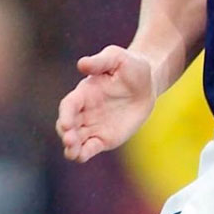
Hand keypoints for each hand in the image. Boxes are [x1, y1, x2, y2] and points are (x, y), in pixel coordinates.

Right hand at [56, 45, 156, 162]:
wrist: (148, 82)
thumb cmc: (130, 66)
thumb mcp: (117, 58)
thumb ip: (100, 62)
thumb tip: (81, 64)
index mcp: (84, 93)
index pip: (69, 105)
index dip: (66, 114)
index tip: (67, 123)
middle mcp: (84, 111)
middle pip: (68, 126)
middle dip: (66, 134)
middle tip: (70, 140)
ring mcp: (93, 126)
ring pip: (76, 141)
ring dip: (71, 148)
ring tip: (73, 152)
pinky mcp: (104, 138)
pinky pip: (90, 148)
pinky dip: (84, 153)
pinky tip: (82, 156)